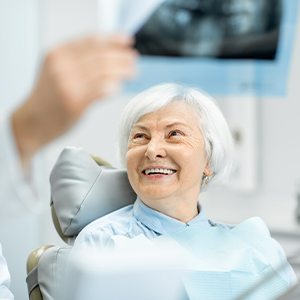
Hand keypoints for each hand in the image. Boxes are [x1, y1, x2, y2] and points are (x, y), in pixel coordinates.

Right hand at [12, 34, 137, 166]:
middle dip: (122, 57)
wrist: (32, 122)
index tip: (127, 42)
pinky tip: (119, 86)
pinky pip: (101, 90)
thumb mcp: (57, 70)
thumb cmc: (48, 98)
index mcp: (58, 54)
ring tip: (133, 72)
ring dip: (122, 71)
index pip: (91, 41)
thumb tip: (110, 56)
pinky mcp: (75, 103)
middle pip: (101, 56)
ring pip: (104, 72)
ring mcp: (68, 85)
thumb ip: (78, 61)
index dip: (113, 40)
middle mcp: (62, 66)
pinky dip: (113, 86)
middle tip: (134, 60)